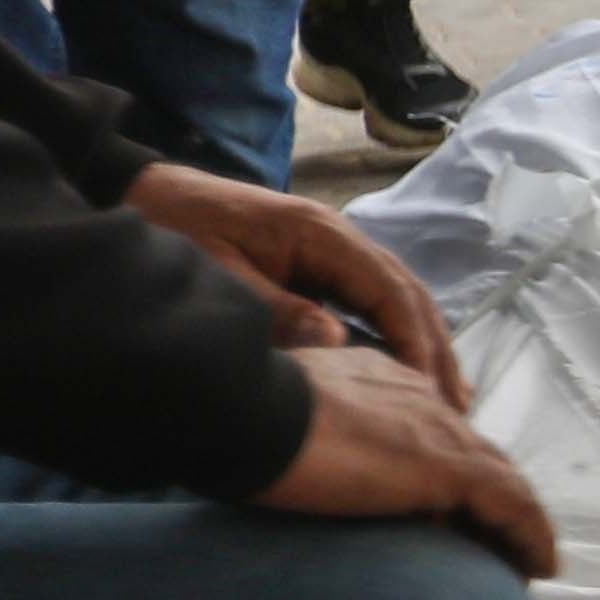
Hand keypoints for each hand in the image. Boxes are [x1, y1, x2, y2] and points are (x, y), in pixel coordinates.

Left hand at [129, 163, 458, 390]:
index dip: (416, 341)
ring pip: (395, 296)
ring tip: (446, 396)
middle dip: (435, 349)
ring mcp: (329, 248)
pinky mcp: (316, 261)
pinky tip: (404, 368)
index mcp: (320, 234)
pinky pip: (370, 299)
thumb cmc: (175, 230)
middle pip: (406, 293)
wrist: (141, 192)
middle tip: (458, 407)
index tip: (431, 391)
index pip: (389, 290)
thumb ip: (278, 310)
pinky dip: (396, 334)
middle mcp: (337, 237)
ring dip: (424, 344)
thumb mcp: (220, 275)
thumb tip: (340, 345)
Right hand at [257, 346, 559, 582]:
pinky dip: (530, 536)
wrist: (243, 413)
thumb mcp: (280, 424)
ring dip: (519, 526)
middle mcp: (419, 398)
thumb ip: (310, 438)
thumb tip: (312, 472)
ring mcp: (438, 430)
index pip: (431, 429)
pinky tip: (540, 567)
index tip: (450, 508)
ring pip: (502, 481)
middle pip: (475, 454)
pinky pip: (512, 506)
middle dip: (493, 500)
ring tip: (526, 563)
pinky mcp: (449, 466)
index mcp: (379, 380)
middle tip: (500, 544)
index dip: (447, 471)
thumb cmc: (239, 422)